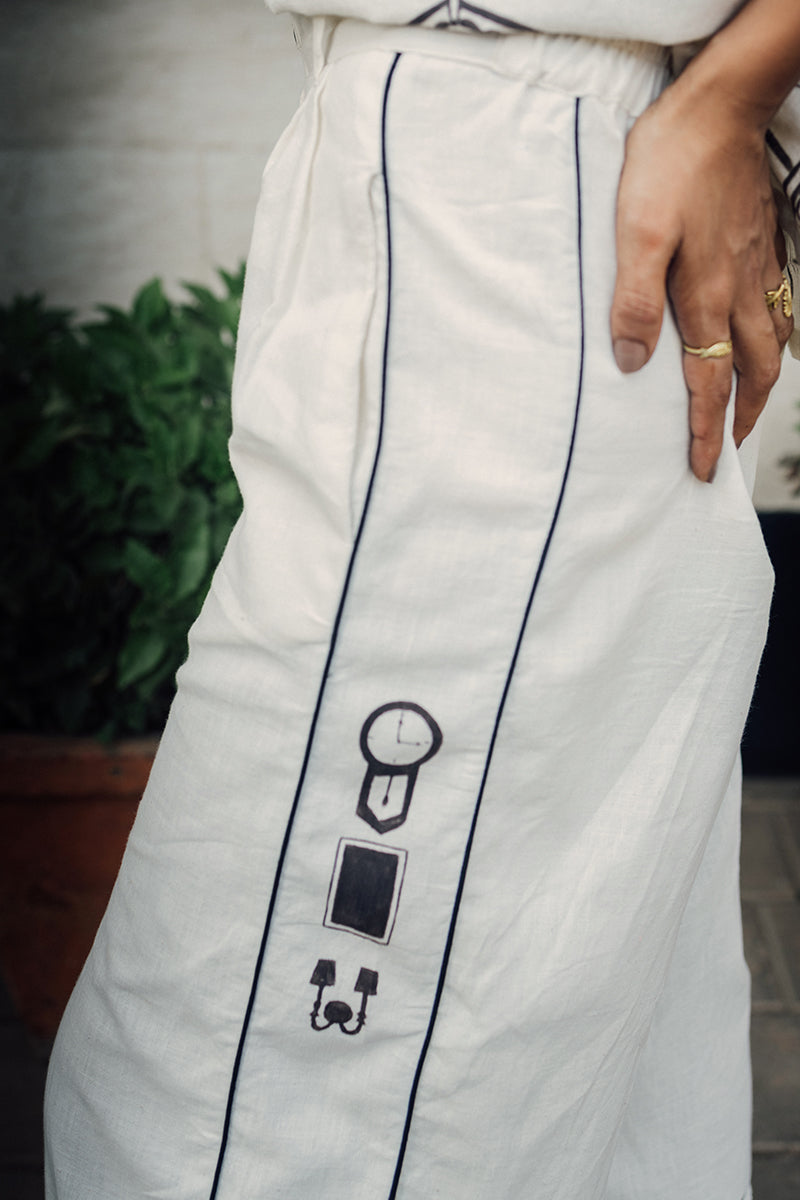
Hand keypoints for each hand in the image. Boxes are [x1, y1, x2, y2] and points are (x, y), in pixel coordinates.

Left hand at [610, 65, 792, 481]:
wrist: (720, 107)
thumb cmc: (672, 165)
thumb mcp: (636, 235)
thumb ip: (634, 303)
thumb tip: (630, 363)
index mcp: (707, 297)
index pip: (708, 382)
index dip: (704, 430)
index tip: (703, 469)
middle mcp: (740, 291)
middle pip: (753, 373)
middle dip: (742, 418)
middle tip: (729, 449)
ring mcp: (758, 267)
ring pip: (772, 344)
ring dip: (762, 385)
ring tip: (748, 408)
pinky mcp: (762, 244)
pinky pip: (777, 309)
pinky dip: (773, 340)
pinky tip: (763, 340)